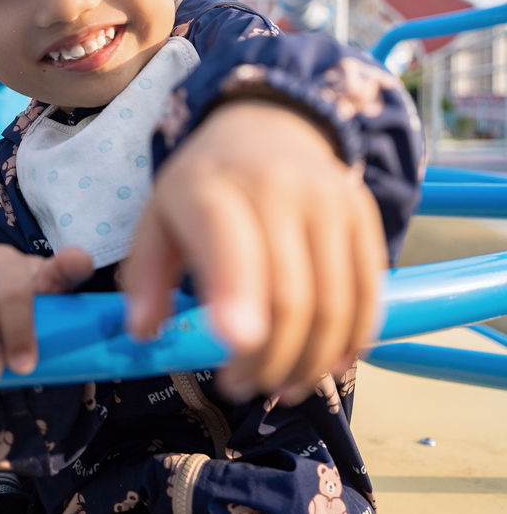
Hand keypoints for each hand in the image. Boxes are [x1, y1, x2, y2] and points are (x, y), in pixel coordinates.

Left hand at [123, 100, 386, 401]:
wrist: (269, 126)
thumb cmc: (205, 184)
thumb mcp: (158, 215)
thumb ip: (146, 273)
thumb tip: (144, 331)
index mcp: (213, 188)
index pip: (229, 244)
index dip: (236, 296)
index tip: (234, 348)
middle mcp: (278, 188)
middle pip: (289, 295)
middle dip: (267, 359)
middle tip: (242, 386)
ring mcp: (329, 201)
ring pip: (334, 304)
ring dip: (310, 362)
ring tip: (281, 385)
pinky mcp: (363, 216)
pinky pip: (369, 292)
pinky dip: (353, 339)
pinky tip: (328, 363)